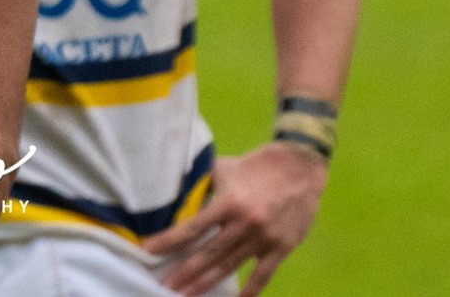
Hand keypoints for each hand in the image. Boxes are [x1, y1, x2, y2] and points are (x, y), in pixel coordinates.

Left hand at [141, 142, 326, 296]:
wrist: (300, 166)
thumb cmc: (258, 166)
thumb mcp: (225, 169)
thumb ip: (205, 185)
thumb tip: (179, 195)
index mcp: (228, 203)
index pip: (193, 228)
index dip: (169, 241)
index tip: (149, 251)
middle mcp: (244, 224)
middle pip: (208, 254)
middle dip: (185, 272)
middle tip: (164, 286)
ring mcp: (264, 239)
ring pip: (230, 267)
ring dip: (206, 283)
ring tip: (187, 295)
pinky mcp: (282, 248)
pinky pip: (263, 275)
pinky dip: (250, 291)